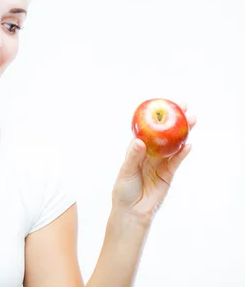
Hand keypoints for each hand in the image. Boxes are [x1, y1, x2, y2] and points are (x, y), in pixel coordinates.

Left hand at [112, 102, 196, 225]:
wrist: (132, 212)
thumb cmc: (124, 191)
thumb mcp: (126, 172)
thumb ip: (133, 157)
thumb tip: (140, 141)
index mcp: (136, 150)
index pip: (147, 130)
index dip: (155, 118)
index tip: (163, 105)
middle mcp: (149, 155)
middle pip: (164, 135)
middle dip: (173, 121)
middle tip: (184, 108)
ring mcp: (160, 164)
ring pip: (173, 146)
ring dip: (182, 134)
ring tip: (192, 121)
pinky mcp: (168, 175)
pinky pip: (176, 161)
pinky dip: (182, 153)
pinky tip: (188, 144)